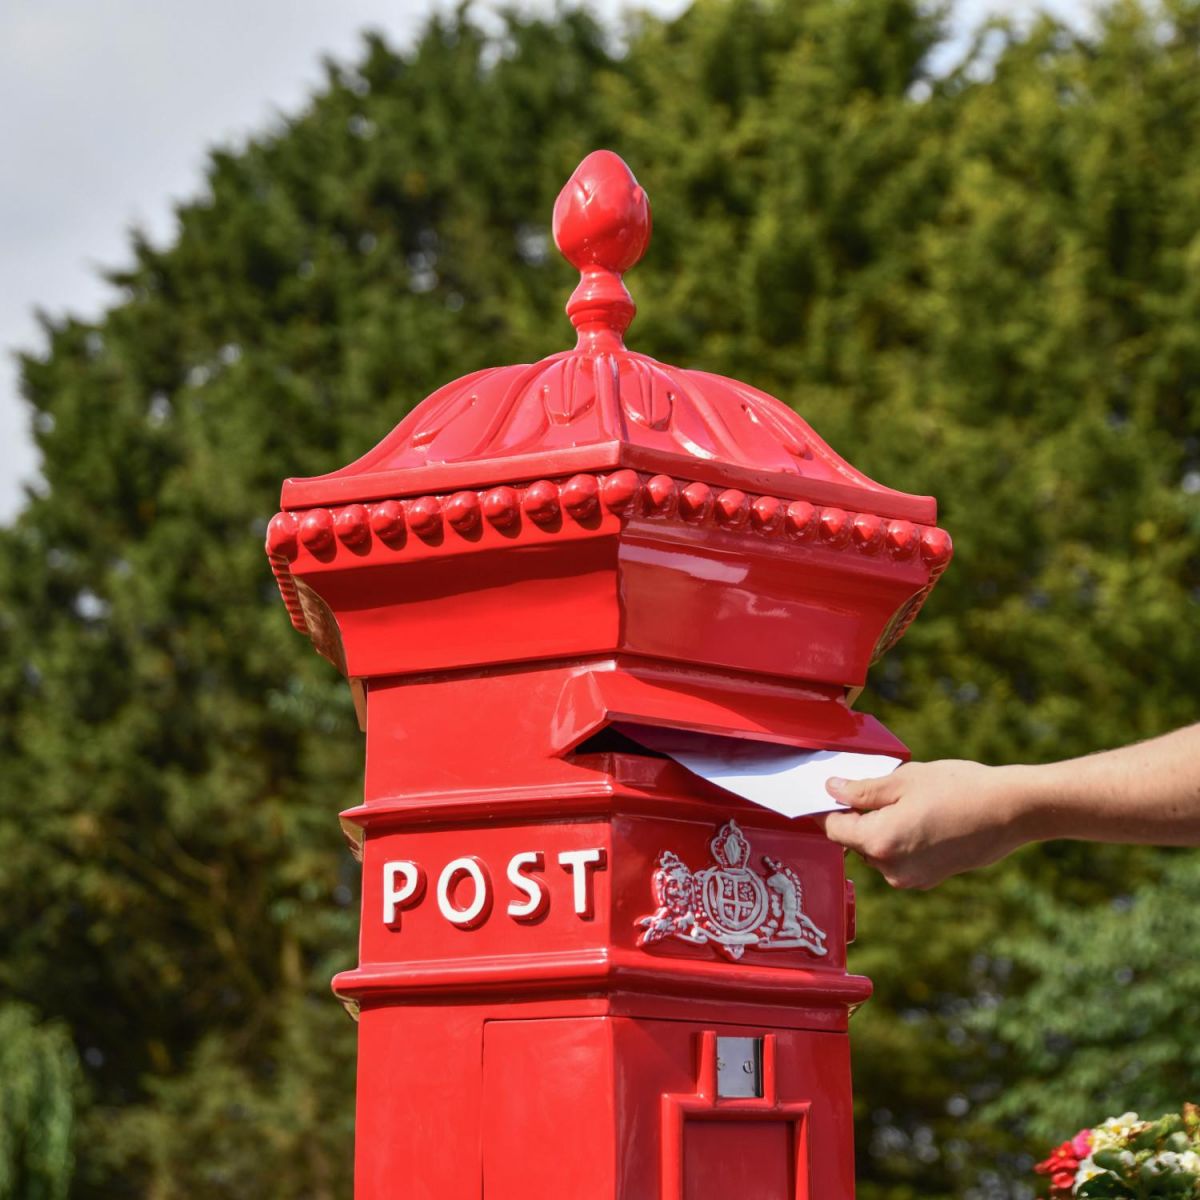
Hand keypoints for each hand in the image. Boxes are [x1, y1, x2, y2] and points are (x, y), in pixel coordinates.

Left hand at [816, 760, 1031, 889]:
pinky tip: (924, 819)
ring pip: (877, 851)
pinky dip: (901, 841)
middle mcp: (890, 868)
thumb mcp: (903, 780)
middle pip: (854, 841)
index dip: (830, 807)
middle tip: (880, 790)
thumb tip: (832, 790)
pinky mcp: (928, 879)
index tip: (834, 791)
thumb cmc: (959, 789)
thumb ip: (862, 790)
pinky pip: (899, 859)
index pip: (833, 828)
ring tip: (909, 803)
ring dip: (881, 829)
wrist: (1011, 812)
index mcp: (878, 841)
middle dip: (859, 817)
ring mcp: (910, 878)